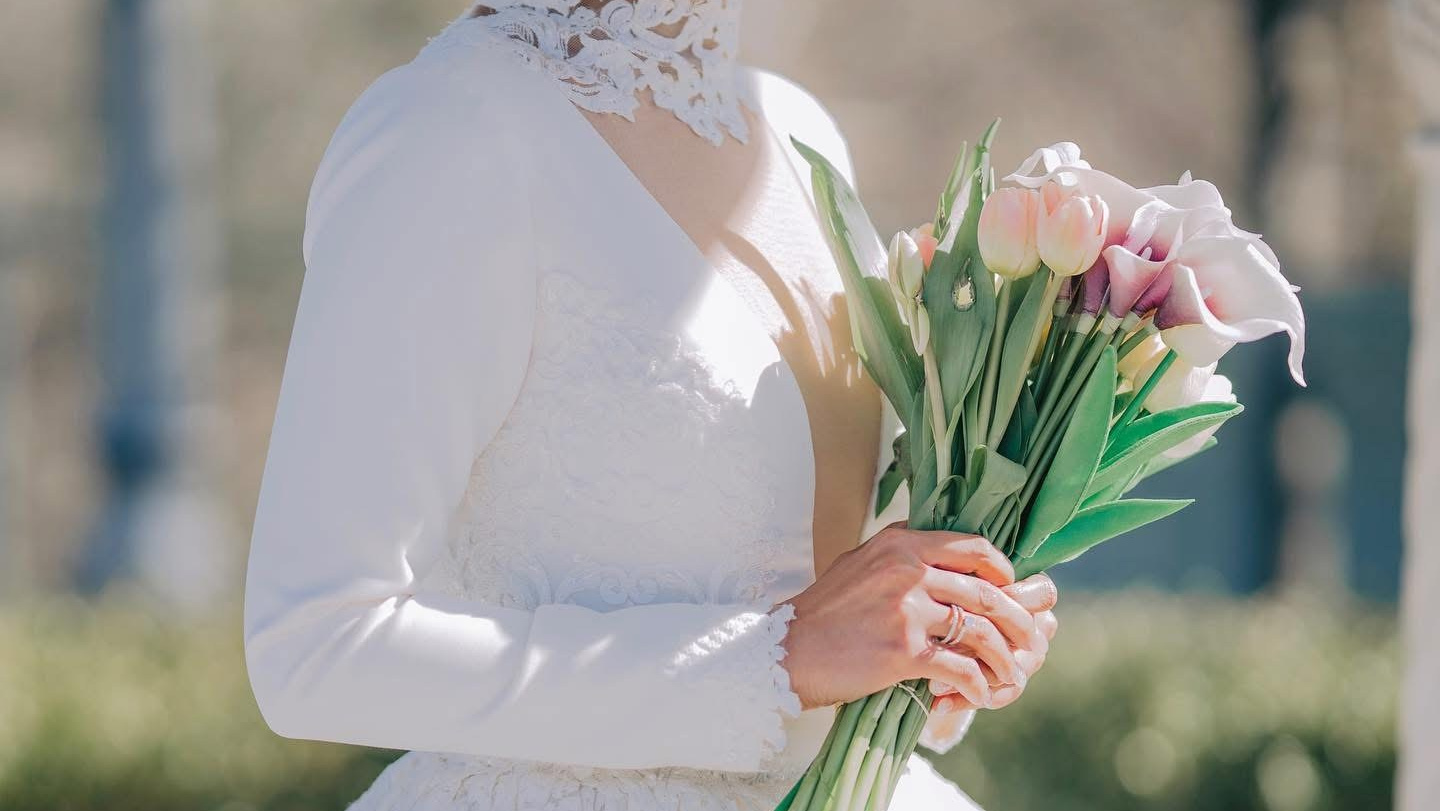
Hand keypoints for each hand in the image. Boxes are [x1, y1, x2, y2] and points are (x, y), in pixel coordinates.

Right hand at [776, 520, 1049, 709]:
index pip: (974, 548)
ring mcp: (906, 610)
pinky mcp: (902, 651)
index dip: (1003, 571)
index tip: (1012, 590)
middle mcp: (907, 571)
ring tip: (1011, 674)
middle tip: (1029, 639)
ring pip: (981, 631)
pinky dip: (977, 685)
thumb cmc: (823, 611)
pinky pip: (959, 667)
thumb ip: (897, 551)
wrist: (785, 650)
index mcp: (901, 544)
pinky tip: (980, 694)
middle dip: (1018, 620)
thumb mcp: (858, 561)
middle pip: (987, 592)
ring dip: (1005, 658)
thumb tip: (932, 546)